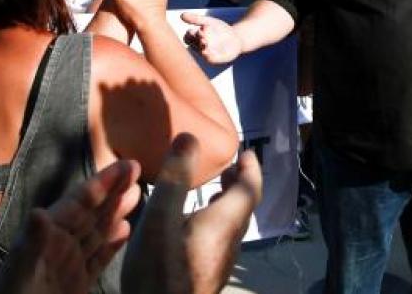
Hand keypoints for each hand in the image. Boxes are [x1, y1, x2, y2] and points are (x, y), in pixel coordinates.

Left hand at [0, 160, 141, 293]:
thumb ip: (33, 242)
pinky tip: (127, 232)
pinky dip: (112, 244)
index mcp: (48, 234)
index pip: (79, 202)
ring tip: (137, 194)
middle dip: (113, 191)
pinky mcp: (79, 282)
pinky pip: (99, 258)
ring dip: (116, 212)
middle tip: (137, 169)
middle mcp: (61, 243)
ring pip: (97, 232)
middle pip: (92, 212)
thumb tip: (38, 212)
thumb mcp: (21, 270)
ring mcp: (71, 262)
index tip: (126, 165)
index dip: (103, 182)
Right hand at [122, 133, 262, 293]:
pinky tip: (188, 225)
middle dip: (237, 184)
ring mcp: (217, 262)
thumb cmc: (162, 272)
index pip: (249, 189)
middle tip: (229, 166)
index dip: (250, 168)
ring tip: (210, 190)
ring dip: (224, 203)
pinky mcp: (204, 275)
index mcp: (224, 223)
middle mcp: (227, 242)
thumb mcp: (161, 220)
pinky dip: (212, 220)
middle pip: (242, 207)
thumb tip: (190, 136)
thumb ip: (176, 179)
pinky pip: (217, 238)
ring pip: (229, 225)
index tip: (246, 151)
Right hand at [180, 12, 242, 63]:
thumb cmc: (220, 30)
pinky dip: (209, 56)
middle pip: (194, 45)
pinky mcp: (216, 59)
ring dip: (202, 48)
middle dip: (197, 40)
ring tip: (205, 42)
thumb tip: (181, 15)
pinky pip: (211, 59)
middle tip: (202, 35)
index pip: (188, 37)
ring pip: (202, 52)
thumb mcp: (208, 22)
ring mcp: (208, 54)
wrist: (236, 37)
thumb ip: (196, 19)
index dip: (190, 34)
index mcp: (196, 38)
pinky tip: (209, 51)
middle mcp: (200, 47)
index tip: (194, 30)